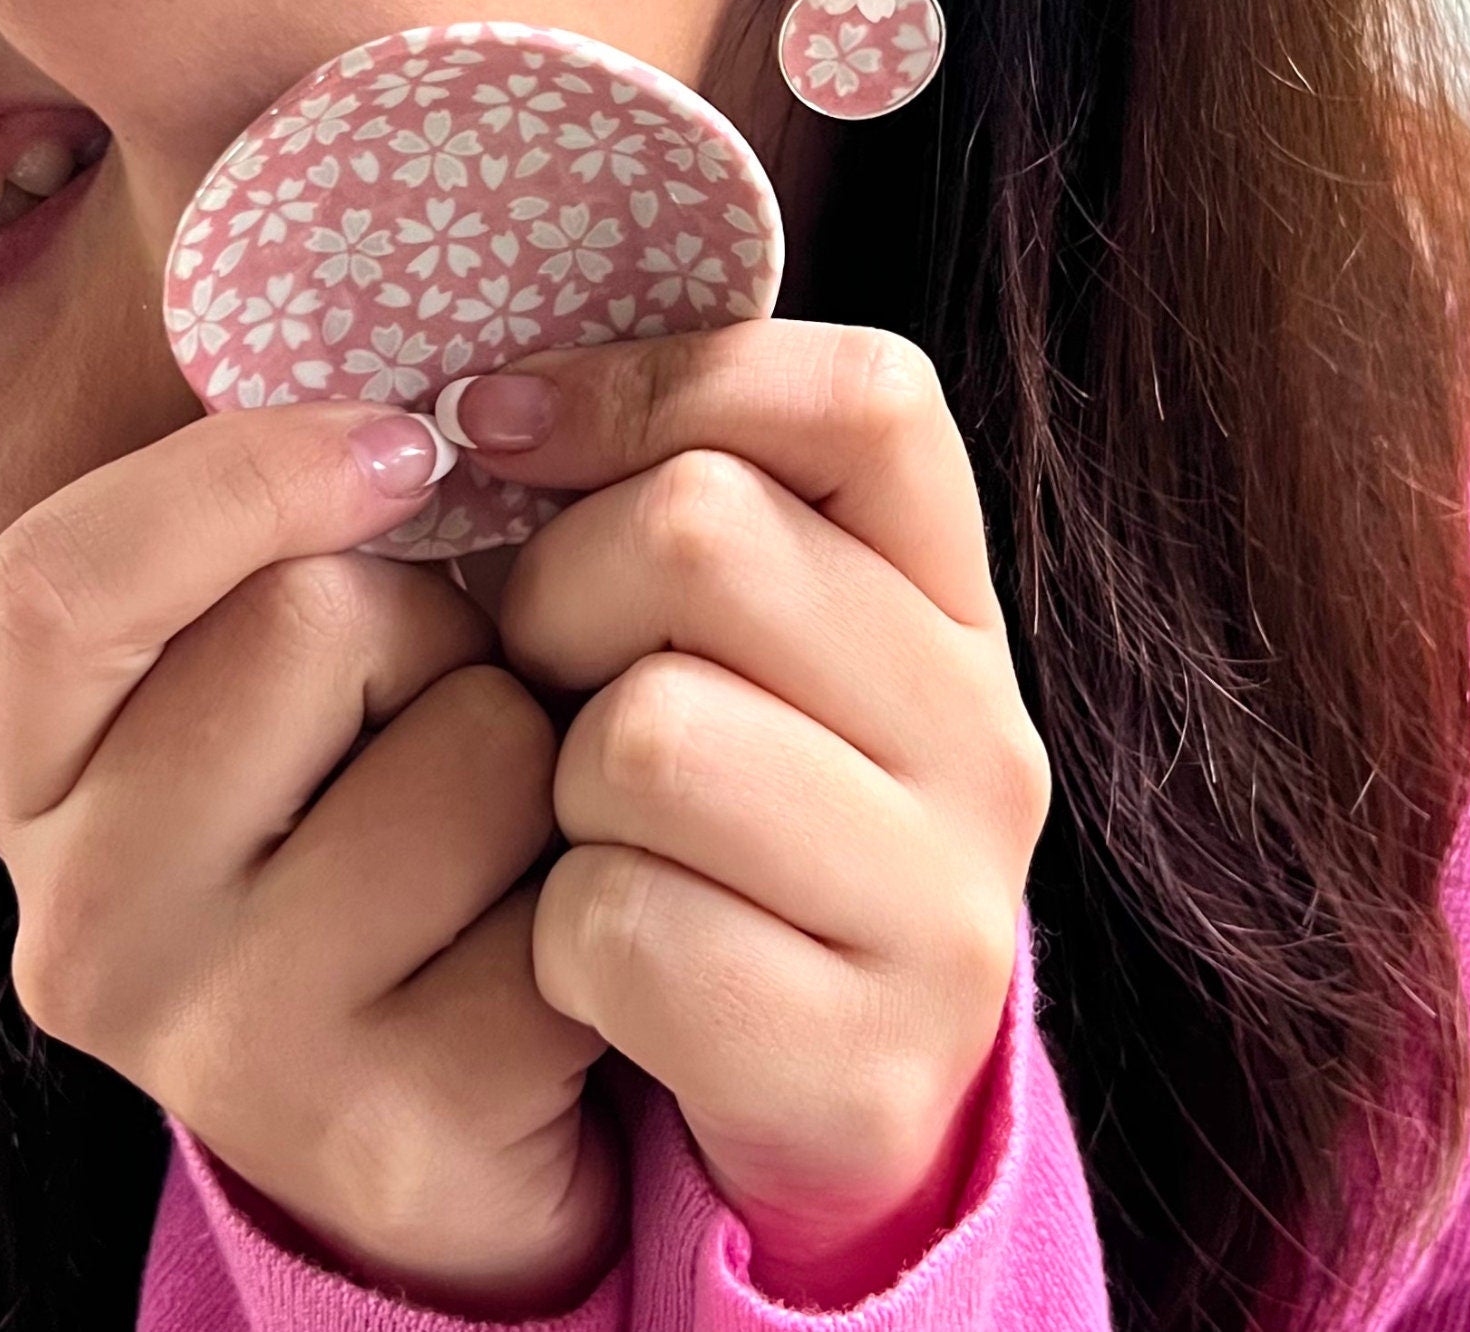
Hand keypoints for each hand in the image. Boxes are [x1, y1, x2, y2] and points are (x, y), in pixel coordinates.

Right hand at [0, 400, 622, 1317]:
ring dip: (534, 751)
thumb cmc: (378, 809)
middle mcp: (82, 923)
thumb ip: (291, 526)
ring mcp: (215, 1045)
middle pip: (303, 624)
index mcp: (39, 777)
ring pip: (463, 748)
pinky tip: (554, 936)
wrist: (461, 1102)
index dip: (238, 476)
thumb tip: (438, 390)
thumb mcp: (287, 663)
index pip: (57, 580)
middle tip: (444, 711)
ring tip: (504, 830)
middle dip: (439, 628)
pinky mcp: (378, 1133)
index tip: (403, 449)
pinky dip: (598, 874)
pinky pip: (564, 896)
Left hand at [448, 322, 1049, 1305]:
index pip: (864, 398)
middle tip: (547, 680)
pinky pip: (615, 923)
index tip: (505, 429)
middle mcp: (982, 738)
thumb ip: (663, 496)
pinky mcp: (861, 1066)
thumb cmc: (709, 810)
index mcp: (950, 601)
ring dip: (557, 784)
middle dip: (557, 596)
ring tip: (589, 826)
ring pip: (646, 733)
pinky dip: (556, 940)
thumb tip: (487, 409)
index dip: (658, 382)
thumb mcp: (714, 634)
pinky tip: (602, 959)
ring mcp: (942, 910)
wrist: (795, 1086)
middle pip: (702, 533)